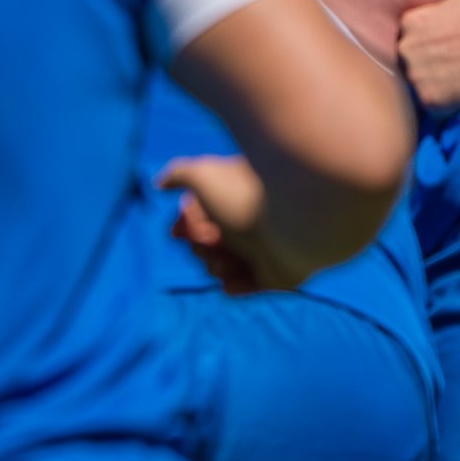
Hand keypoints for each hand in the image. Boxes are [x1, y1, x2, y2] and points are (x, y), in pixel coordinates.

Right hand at [160, 155, 316, 294]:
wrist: (299, 223)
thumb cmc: (247, 197)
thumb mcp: (204, 175)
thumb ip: (178, 174)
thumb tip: (160, 183)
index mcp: (234, 193)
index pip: (198, 214)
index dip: (183, 225)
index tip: (176, 232)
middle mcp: (248, 219)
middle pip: (206, 243)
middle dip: (199, 247)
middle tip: (210, 241)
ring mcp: (263, 247)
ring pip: (222, 266)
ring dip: (216, 265)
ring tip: (227, 259)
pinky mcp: (276, 274)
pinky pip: (244, 286)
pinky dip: (235, 284)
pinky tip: (234, 279)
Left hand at [397, 0, 459, 111]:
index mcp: (410, 22)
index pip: (409, 35)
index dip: (428, 40)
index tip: (445, 44)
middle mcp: (406, 49)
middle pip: (410, 59)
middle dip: (427, 61)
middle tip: (452, 63)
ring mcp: (416, 77)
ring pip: (419, 83)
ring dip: (434, 83)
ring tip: (458, 80)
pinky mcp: (430, 100)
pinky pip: (432, 105)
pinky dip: (445, 102)